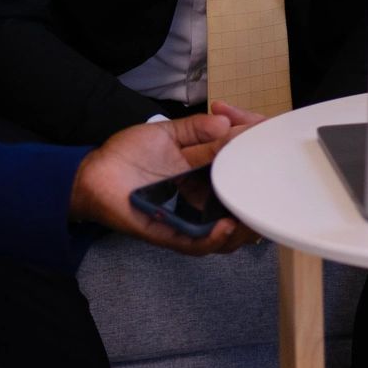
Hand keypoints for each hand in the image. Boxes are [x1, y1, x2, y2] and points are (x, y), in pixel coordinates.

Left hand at [70, 109, 262, 254]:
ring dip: (246, 224)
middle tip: (273, 175)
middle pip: (243, 203)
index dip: (255, 147)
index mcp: (206, 172)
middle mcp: (203, 198)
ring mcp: (189, 218)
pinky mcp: (171, 234)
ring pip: (229, 232)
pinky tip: (227, 226)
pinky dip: (215, 239)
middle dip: (263, 195)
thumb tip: (227, 124)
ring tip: (254, 210)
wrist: (94, 174)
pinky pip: (198, 244)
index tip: (263, 127)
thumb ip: (196, 129)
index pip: (241, 164)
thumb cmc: (128, 154)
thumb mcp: (167, 133)